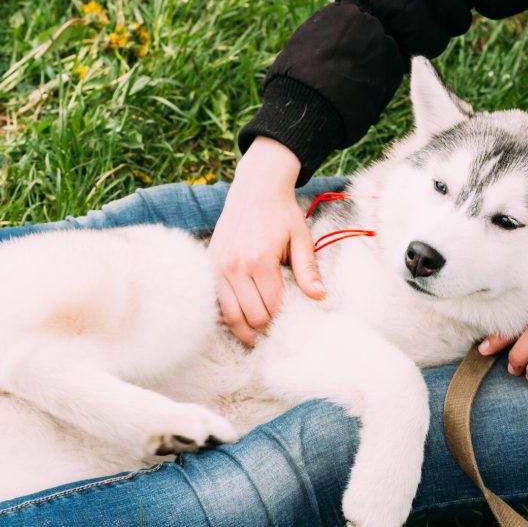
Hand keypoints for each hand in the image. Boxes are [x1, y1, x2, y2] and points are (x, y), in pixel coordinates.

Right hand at [209, 137, 325, 345]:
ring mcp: (217, 266)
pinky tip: (237, 320)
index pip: (272, 306)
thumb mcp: (301, 238)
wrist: (255, 188)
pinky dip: (225, 315)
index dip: (282, 319)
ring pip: (229, 315)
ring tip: (255, 338)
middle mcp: (234, 266)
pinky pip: (215, 301)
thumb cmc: (281, 213)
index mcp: (259, 259)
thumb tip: (319, 296)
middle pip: (251, 315)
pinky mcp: (208, 265)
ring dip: (243, 330)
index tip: (289, 324)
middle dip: (264, 328)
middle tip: (274, 333)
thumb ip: (308, 270)